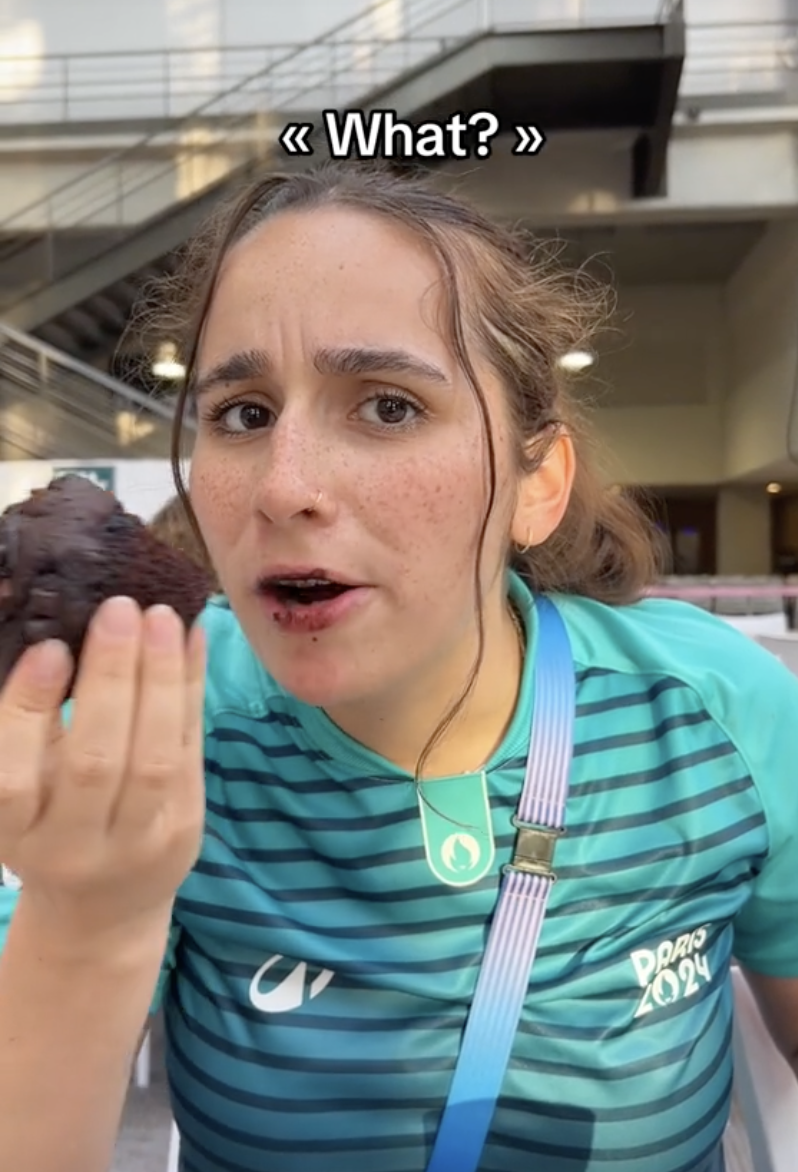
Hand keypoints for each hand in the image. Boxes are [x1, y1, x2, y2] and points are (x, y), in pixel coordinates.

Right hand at [0, 596, 205, 949]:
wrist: (99, 910)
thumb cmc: (46, 827)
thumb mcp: (20, 789)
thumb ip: (27, 726)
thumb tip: (54, 634)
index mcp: (15, 832)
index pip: (12, 777)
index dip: (29, 710)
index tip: (49, 648)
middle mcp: (73, 845)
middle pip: (96, 763)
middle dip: (111, 680)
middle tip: (118, 610)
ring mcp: (137, 841)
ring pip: (155, 759)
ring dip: (162, 680)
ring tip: (160, 616)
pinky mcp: (185, 827)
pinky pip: (192, 751)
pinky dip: (193, 689)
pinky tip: (192, 639)